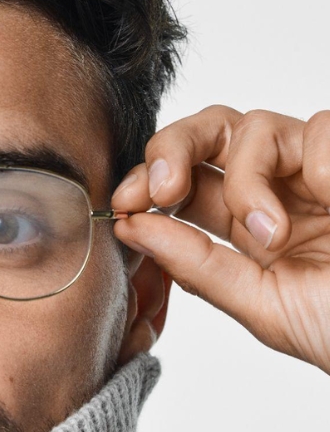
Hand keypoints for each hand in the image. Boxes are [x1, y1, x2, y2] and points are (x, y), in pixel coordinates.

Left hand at [111, 105, 329, 374]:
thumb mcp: (261, 305)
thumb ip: (196, 264)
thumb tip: (129, 227)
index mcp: (245, 225)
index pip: (181, 182)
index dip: (145, 182)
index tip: (123, 206)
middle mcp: (277, 190)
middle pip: (207, 131)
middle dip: (172, 148)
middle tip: (163, 190)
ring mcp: (321, 171)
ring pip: (257, 126)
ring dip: (248, 179)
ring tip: (272, 237)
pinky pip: (324, 128)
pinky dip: (319, 164)